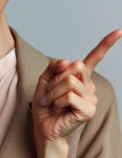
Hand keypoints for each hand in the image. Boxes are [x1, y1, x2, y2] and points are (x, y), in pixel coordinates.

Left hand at [32, 30, 121, 157]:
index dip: (106, 44)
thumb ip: (54, 67)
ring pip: (70, 81)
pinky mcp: (89, 110)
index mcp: (80, 76)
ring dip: (53, 91)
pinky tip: (58, 109)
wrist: (44, 125)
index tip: (119, 32)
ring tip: (52, 102)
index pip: (95, 57)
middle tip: (51, 92)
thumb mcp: (45, 79)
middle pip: (74, 66)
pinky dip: (57, 100)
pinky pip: (69, 95)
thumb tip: (67, 59)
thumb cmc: (46, 103)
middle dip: (56, 78)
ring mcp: (91, 98)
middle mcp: (89, 85)